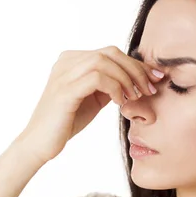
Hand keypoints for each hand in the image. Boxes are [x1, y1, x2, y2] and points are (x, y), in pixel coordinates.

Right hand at [16, 45, 162, 164]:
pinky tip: (121, 102)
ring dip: (127, 79)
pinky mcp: (64, 90)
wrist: (40, 143)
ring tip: (136, 97)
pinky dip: (114, 88)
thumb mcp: (93, 98)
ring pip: (105, 62)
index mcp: (72, 60)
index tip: (155, 78)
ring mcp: (63, 74)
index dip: (136, 64)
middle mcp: (66, 61)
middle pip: (111, 52)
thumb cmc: (67, 122)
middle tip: (150, 88)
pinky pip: (97, 78)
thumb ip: (110, 85)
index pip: (111, 53)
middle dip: (136, 69)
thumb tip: (137, 78)